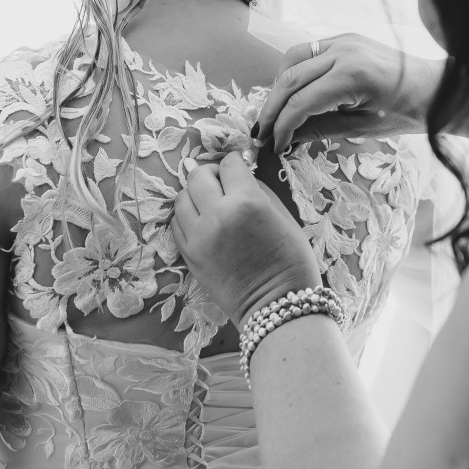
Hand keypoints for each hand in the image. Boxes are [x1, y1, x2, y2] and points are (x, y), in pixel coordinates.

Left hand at [172, 153, 320, 327]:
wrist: (276, 305)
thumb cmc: (291, 261)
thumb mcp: (284, 216)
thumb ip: (259, 191)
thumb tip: (241, 177)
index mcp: (247, 202)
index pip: (230, 164)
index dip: (236, 163)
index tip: (239, 168)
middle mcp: (218, 214)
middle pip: (199, 175)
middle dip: (212, 173)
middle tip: (223, 182)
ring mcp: (198, 236)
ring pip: (182, 197)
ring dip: (196, 194)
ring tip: (211, 203)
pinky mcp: (188, 255)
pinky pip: (177, 223)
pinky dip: (188, 216)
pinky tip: (203, 221)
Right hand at [254, 33, 443, 152]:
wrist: (438, 87)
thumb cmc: (409, 113)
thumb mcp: (364, 128)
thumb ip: (321, 129)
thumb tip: (287, 138)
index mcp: (352, 77)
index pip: (300, 103)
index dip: (282, 127)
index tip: (275, 146)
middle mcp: (343, 51)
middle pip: (289, 78)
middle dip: (271, 108)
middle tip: (260, 133)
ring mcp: (344, 40)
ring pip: (293, 58)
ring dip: (277, 86)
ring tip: (274, 113)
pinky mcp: (345, 38)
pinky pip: (308, 51)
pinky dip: (294, 71)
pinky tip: (292, 92)